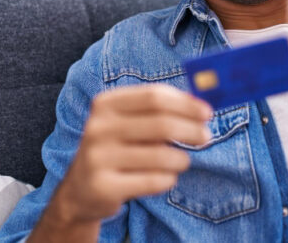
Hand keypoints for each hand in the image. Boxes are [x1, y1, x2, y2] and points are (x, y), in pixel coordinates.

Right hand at [55, 84, 212, 222]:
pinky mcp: (104, 187)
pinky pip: (153, 181)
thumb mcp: (128, 122)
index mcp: (105, 104)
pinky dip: (169, 179)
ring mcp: (98, 158)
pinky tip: (166, 177)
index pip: (154, 96)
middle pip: (160, 124)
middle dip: (191, 130)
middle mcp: (97, 127)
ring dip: (181, 159)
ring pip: (161, 155)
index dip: (186, 104)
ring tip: (182, 161)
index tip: (207, 112)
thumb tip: (201, 105)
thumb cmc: (117, 149)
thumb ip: (160, 110)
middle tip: (206, 136)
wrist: (80, 190)